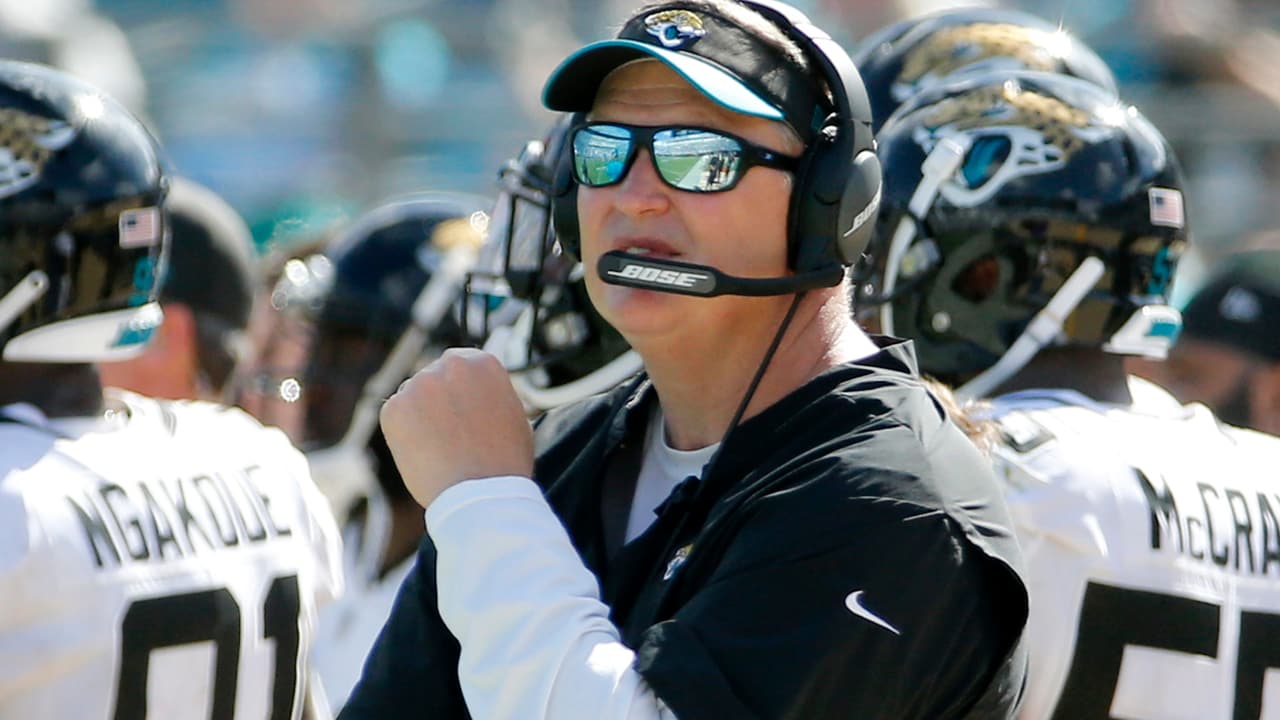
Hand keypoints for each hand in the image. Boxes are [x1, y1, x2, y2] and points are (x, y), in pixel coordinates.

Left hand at [379, 348, 533, 508]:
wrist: (481, 495)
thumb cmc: (505, 462)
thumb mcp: (513, 415)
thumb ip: (492, 395)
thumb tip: (479, 394)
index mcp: (482, 362)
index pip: (463, 366)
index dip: (463, 391)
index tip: (464, 411)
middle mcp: (449, 364)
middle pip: (436, 377)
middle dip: (440, 399)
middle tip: (450, 432)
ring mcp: (418, 385)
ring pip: (414, 395)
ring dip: (421, 414)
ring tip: (439, 448)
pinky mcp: (393, 409)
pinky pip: (396, 417)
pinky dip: (404, 434)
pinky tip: (423, 453)